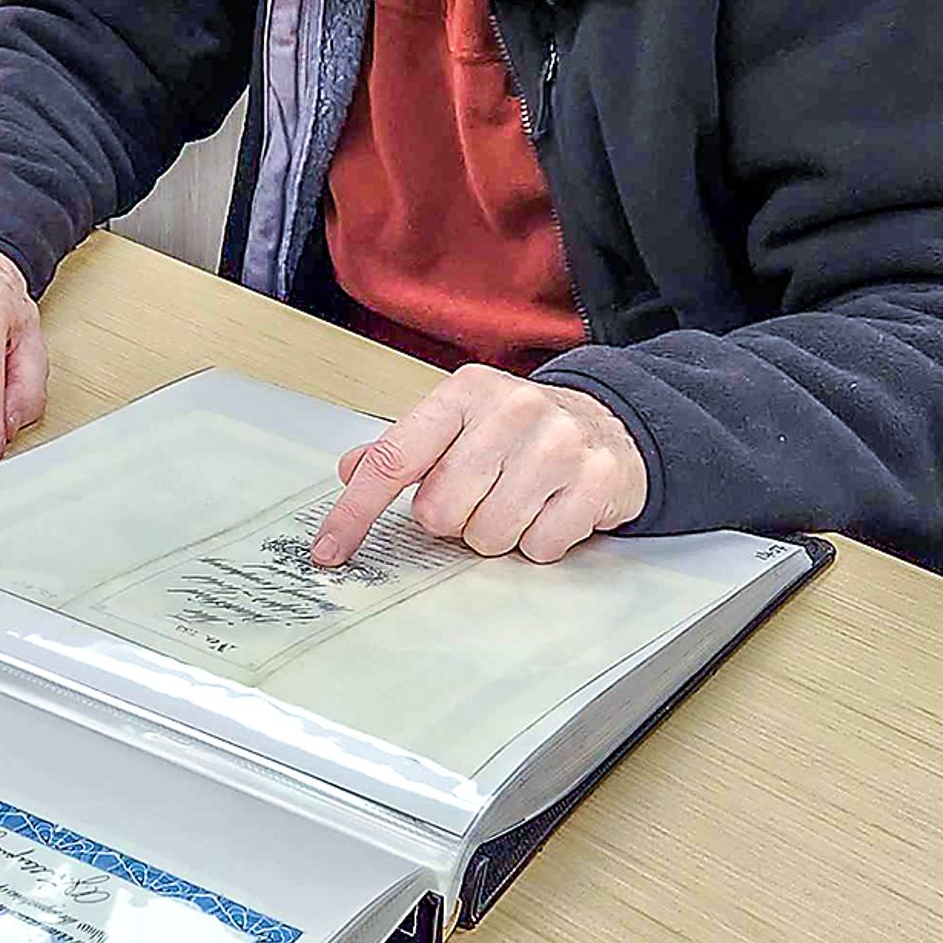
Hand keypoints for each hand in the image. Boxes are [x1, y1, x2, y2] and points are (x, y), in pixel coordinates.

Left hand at [309, 368, 645, 569]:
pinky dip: (539, 542)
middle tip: (479, 498)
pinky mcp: (596, 478)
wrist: (611, 423)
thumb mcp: (460, 422)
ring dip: (496, 534)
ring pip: (489, 534)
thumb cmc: (521, 430)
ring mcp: (558, 443)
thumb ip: (406, 447)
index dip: (356, 512)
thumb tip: (352, 470)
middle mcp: (512, 409)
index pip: (394, 458)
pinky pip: (540, 546)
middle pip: (441, 510)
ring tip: (518, 502)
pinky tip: (551, 510)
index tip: (331, 550)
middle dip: (453, 520)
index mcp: (464, 392)